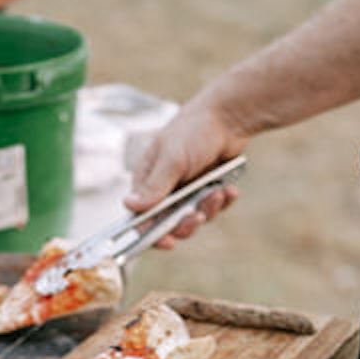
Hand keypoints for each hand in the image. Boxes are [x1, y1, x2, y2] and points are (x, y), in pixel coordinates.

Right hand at [125, 94, 246, 246]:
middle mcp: (164, 189)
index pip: (141, 217)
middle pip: (169, 224)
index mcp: (147, 180)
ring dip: (207, 210)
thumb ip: (155, 186)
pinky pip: (212, 209)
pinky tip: (229, 190)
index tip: (167, 241)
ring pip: (193, 218)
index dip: (152, 233)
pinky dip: (222, 203)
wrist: (229, 116)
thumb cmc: (194, 131)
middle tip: (198, 216)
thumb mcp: (173, 159)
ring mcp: (186, 191)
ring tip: (217, 192)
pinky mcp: (205, 190)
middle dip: (186, 223)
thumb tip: (130, 206)